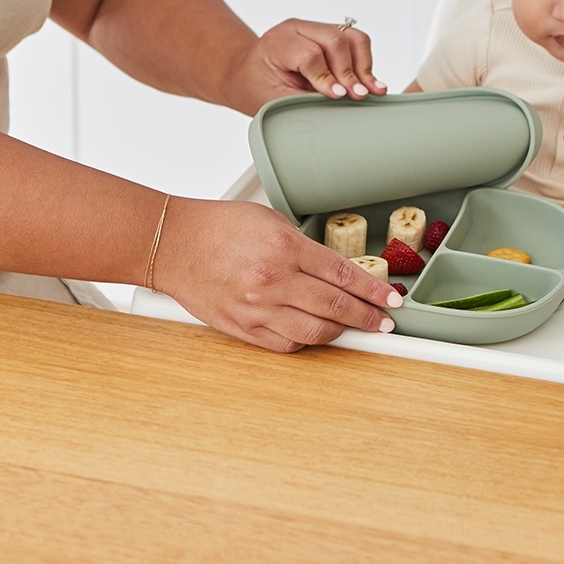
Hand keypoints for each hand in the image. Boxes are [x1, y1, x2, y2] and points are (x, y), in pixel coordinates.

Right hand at [152, 198, 401, 352]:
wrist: (172, 244)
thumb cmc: (216, 226)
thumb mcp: (269, 220)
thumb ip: (302, 245)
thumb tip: (333, 269)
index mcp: (284, 247)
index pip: (343, 274)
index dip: (373, 290)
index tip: (391, 299)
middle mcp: (273, 280)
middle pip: (336, 306)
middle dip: (367, 316)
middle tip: (384, 322)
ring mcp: (257, 308)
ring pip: (315, 331)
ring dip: (341, 332)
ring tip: (354, 329)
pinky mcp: (242, 327)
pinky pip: (286, 343)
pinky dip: (306, 340)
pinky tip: (316, 333)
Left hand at [226, 18, 387, 114]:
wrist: (249, 73)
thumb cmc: (257, 87)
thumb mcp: (271, 99)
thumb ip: (303, 99)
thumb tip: (338, 105)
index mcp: (277, 42)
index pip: (310, 53)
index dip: (327, 77)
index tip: (338, 96)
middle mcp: (297, 28)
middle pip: (335, 41)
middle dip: (350, 72)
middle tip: (358, 96)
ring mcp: (315, 28)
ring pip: (352, 37)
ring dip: (363, 66)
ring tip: (371, 90)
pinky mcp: (330, 34)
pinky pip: (356, 41)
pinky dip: (365, 62)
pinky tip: (369, 82)